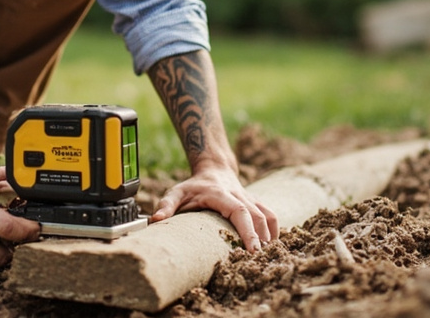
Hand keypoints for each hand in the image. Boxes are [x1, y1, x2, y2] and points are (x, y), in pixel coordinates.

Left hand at [150, 163, 277, 250]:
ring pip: (267, 216)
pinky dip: (274, 230)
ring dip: (270, 236)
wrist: (213, 168)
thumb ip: (166, 205)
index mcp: (221, 194)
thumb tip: (155, 221)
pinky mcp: (256, 203)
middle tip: (260, 261)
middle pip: (257, 216)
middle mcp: (239, 195)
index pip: (240, 212)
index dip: (248, 230)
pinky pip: (270, 215)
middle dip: (261, 238)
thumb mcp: (176, 192)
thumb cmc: (193, 185)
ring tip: (267, 257)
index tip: (252, 249)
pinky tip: (272, 246)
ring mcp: (250, 198)